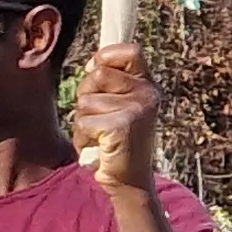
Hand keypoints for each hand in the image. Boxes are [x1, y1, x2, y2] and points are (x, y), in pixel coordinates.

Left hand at [71, 41, 161, 188]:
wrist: (130, 180)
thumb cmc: (118, 140)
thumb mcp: (120, 105)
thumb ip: (110, 83)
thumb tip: (91, 64)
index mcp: (148, 84)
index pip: (130, 51)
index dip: (106, 57)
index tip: (95, 72)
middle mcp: (147, 93)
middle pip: (97, 74)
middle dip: (86, 96)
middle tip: (100, 118)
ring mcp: (136, 109)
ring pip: (85, 101)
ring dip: (84, 121)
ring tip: (101, 136)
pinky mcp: (121, 126)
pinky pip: (83, 122)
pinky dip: (83, 138)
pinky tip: (99, 147)